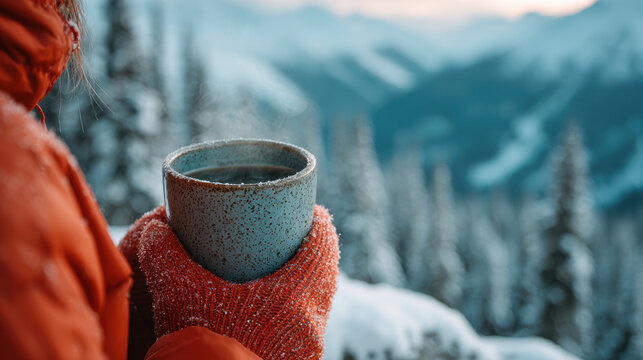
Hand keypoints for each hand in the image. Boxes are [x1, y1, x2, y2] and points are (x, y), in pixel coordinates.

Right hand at [136, 205, 338, 359]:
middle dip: (306, 255)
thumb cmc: (201, 343)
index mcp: (298, 296)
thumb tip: (155, 228)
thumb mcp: (179, 293)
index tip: (305, 211)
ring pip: (315, 307)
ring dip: (300, 289)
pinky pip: (302, 332)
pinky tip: (269, 316)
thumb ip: (165, 254)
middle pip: (323, 275)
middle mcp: (312, 324)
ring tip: (276, 275)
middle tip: (284, 240)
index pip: (325, 244)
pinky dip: (291, 317)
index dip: (317, 222)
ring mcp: (307, 350)